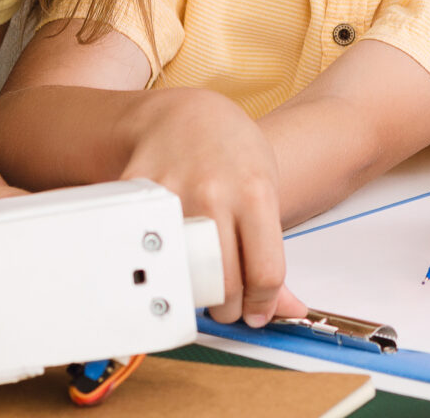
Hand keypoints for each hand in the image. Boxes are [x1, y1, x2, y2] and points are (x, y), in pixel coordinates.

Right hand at [116, 88, 301, 324]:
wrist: (188, 116)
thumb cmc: (232, 155)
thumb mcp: (267, 195)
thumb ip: (272, 254)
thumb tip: (289, 309)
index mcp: (255, 193)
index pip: (265, 272)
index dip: (263, 304)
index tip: (257, 312)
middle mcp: (214, 194)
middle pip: (224, 284)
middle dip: (229, 309)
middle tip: (228, 306)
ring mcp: (174, 194)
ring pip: (185, 277)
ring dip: (195, 297)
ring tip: (201, 288)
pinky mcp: (141, 197)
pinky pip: (148, 252)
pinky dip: (159, 269)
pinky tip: (171, 265)